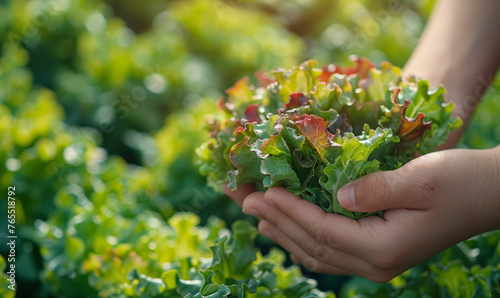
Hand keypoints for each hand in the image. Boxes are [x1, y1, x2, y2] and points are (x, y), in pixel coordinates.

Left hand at [224, 146, 499, 281]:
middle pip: (314, 244)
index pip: (322, 230)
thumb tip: (337, 195)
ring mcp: (377, 262)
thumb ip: (376, 189)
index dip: (290, 211)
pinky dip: (306, 240)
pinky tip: (289, 231)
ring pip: (319, 253)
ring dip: (285, 232)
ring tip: (257, 216)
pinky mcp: (379, 252)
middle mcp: (377, 263)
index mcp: (384, 248)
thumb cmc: (460, 182)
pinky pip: (332, 252)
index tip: (262, 192)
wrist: (488, 195)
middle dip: (278, 221)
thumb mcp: (420, 179)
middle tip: (245, 200)